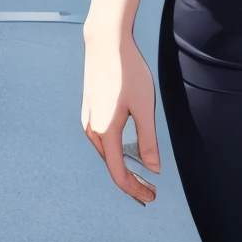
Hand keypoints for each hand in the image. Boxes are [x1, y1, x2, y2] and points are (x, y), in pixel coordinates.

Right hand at [81, 23, 160, 202]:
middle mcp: (92, 130)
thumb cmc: (127, 72)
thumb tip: (153, 168)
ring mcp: (87, 121)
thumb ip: (148, 140)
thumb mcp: (145, 108)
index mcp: (106, 132)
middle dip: (131, 181)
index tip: (151, 197)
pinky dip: (116, 153)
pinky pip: (102, 141)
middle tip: (151, 191)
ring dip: (123, 167)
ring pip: (107, 154)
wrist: (105, 44)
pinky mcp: (89, 112)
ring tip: (142, 175)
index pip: (119, 173)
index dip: (135, 189)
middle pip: (112, 166)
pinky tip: (128, 151)